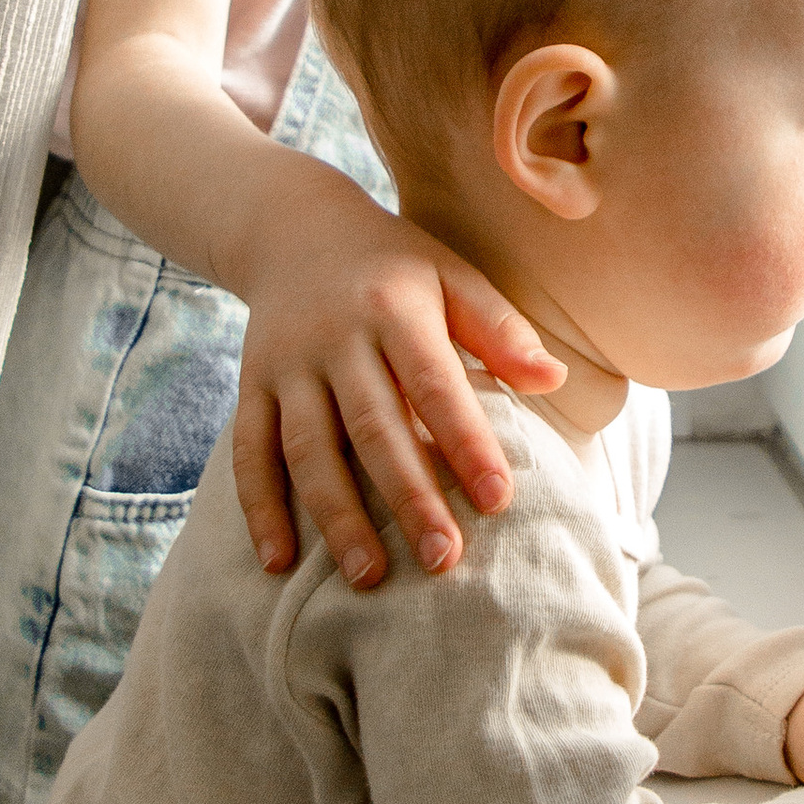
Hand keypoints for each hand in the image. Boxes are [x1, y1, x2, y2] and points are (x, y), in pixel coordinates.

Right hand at [229, 155, 563, 585]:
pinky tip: (278, 562)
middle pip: (372, 427)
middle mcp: (336, 339)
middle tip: (443, 559)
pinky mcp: (250, 386)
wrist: (291, 227)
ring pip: (308, 449)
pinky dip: (260, 508)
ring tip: (369, 577)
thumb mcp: (450, 274)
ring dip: (336, 515)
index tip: (498, 500)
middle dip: (408, 497)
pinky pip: (250, 452)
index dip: (466, 442)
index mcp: (394, 308)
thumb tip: (554, 379)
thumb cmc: (392, 265)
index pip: (434, 384)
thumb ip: (498, 328)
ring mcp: (286, 366)